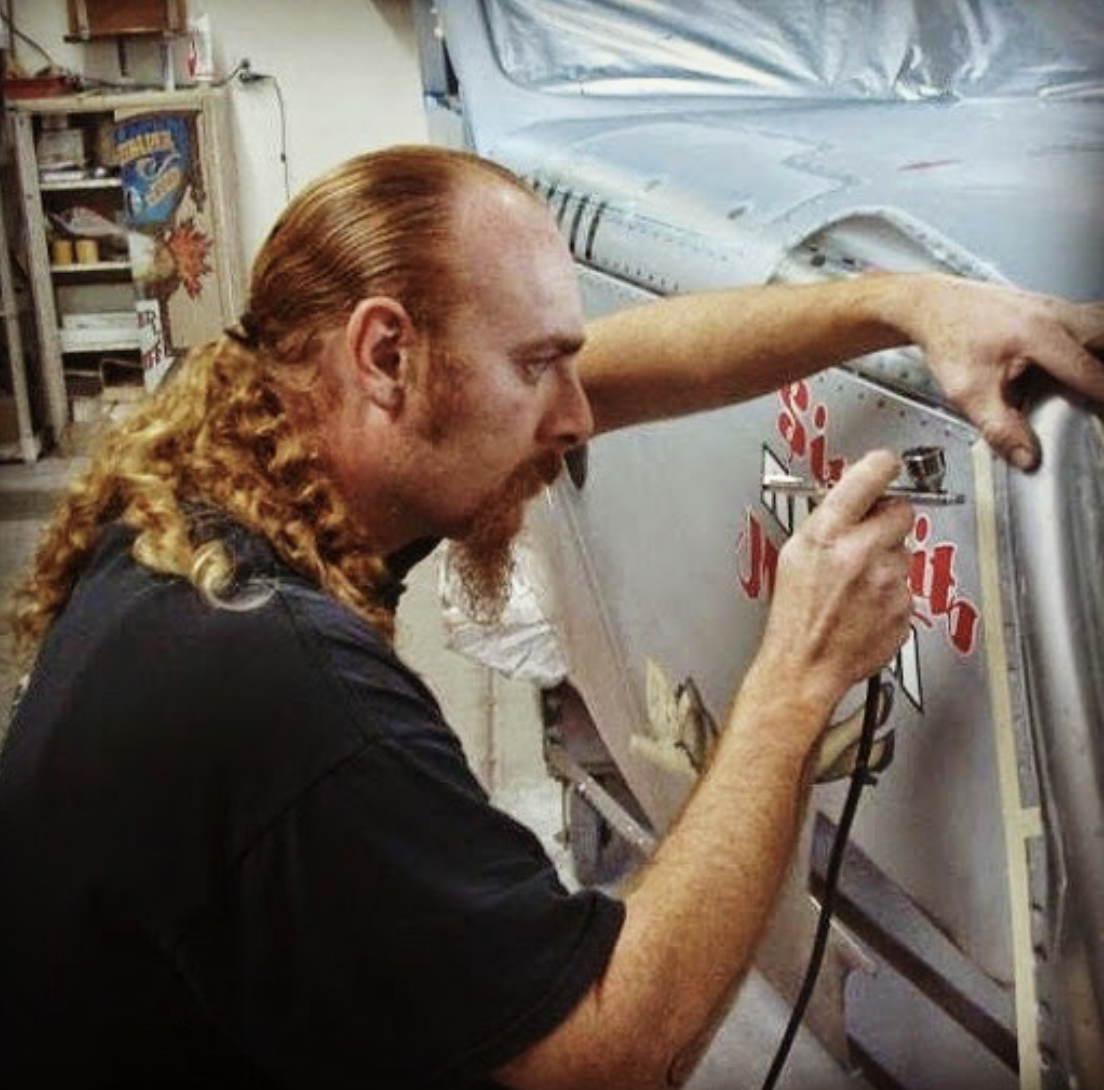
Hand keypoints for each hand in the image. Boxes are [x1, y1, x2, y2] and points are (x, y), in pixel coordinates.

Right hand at [758, 450, 913, 710]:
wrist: (806, 665)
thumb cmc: (793, 616)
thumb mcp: (793, 554)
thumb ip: (826, 522)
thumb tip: (849, 500)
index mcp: (828, 533)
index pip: (871, 475)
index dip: (881, 466)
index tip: (885, 465)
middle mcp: (863, 551)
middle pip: (902, 510)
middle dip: (888, 518)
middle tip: (867, 535)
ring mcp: (889, 580)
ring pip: (905, 551)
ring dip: (887, 560)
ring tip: (856, 583)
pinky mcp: (906, 606)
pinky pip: (906, 585)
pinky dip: (891, 592)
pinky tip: (864, 605)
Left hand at [899, 275, 1103, 468]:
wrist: (931, 306)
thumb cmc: (948, 339)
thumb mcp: (967, 393)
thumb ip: (999, 427)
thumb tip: (1026, 457)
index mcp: (1039, 334)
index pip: (1091, 371)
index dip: (1103, 397)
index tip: (1103, 417)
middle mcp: (1054, 314)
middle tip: (1098, 397)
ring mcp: (1056, 307)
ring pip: (1102, 326)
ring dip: (1101, 354)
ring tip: (1094, 384)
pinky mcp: (1052, 308)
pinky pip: (1090, 322)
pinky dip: (1094, 343)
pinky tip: (1083, 363)